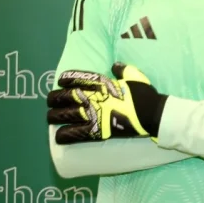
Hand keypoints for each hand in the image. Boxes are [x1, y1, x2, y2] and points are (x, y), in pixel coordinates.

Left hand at [46, 63, 167, 143]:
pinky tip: (58, 137)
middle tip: (50, 101)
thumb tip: (115, 65)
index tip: (60, 81)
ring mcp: (97, 114)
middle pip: (68, 96)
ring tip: (49, 117)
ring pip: (69, 114)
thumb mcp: (136, 76)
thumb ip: (124, 70)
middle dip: (55, 98)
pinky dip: (67, 135)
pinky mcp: (101, 130)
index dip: (67, 79)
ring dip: (56, 116)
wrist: (154, 114)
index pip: (79, 79)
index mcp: (103, 84)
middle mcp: (96, 97)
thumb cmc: (146, 95)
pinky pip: (79, 133)